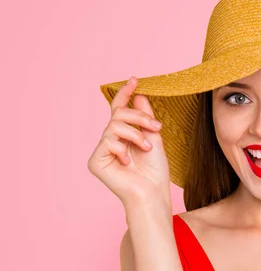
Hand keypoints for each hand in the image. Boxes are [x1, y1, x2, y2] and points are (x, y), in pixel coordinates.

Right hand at [88, 76, 171, 205]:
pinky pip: (107, 142)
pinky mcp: (95, 161)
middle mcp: (110, 140)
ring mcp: (101, 151)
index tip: (134, 79)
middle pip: (118, 114)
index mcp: (123, 134)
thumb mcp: (154, 136)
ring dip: (135, 134)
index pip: (120, 109)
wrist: (152, 191)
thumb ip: (145, 116)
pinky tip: (127, 162)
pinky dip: (122, 149)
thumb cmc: (155, 170)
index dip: (125, 93)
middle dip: (139, 117)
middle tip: (156, 127)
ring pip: (114, 125)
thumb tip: (139, 94)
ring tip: (146, 148)